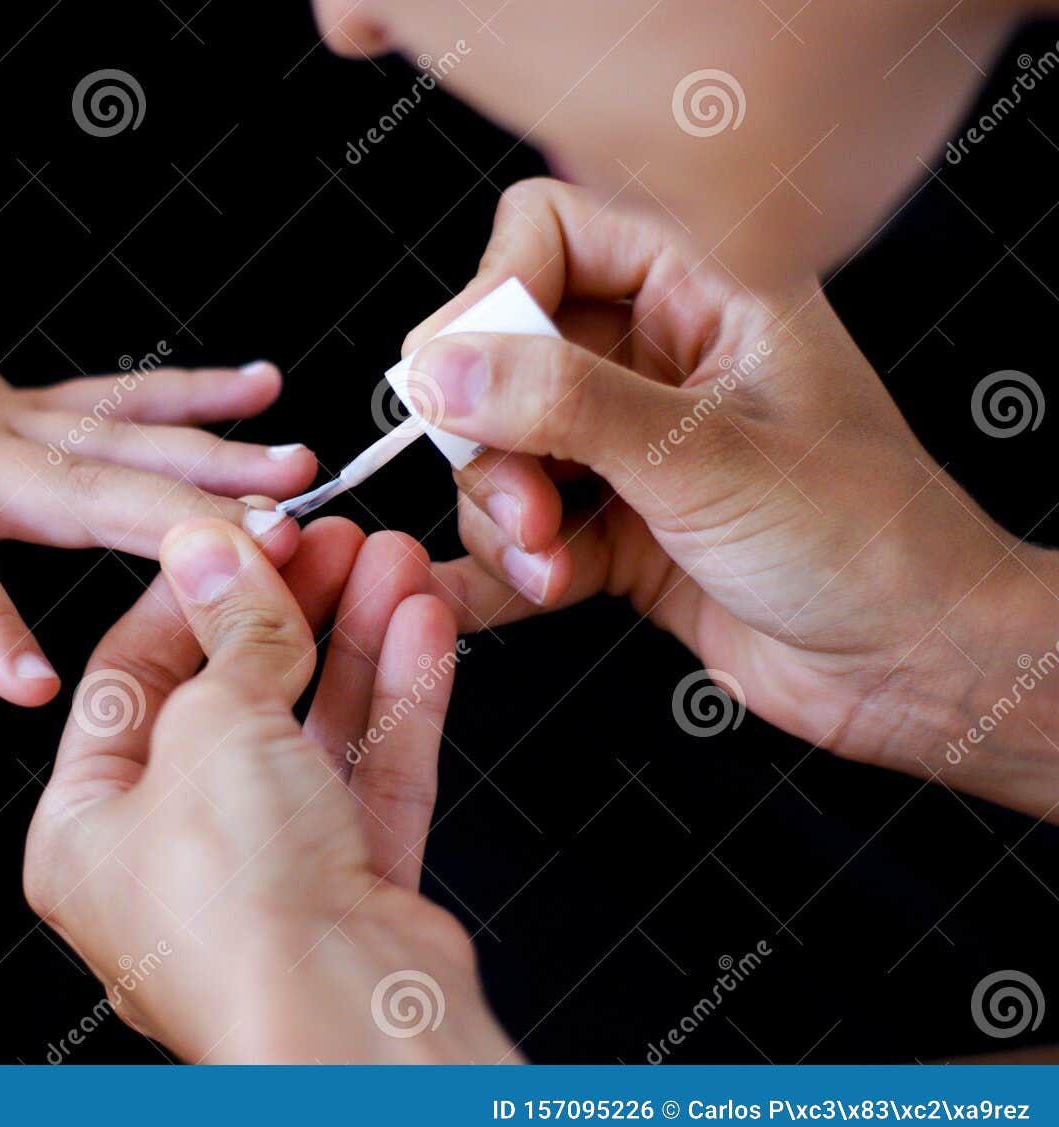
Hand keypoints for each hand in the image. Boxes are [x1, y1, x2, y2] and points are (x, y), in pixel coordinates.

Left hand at [0, 210, 314, 703]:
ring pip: (114, 442)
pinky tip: (260, 388)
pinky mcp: (13, 403)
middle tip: (268, 544)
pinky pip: (108, 400)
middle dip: (175, 521)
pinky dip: (184, 396)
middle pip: (72, 490)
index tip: (38, 688)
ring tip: (298, 472)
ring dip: (211, 459)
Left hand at [23, 518, 515, 1061]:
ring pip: (311, 732)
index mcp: (89, 832)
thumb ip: (228, 635)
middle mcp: (173, 859)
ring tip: (390, 559)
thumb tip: (213, 552)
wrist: (344, 1025)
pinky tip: (420, 625)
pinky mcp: (350, 891)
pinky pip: (369, 774)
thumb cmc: (237, 912)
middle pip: (230, 701)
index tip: (238, 538)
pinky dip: (396, 698)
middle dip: (287, 610)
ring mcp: (267, 877)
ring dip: (353, 640)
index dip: (187, 599)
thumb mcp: (213, 730)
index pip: (130, 682)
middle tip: (328, 537)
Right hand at [408, 179, 1056, 816]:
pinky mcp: (616, 526)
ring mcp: (632, 444)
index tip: (464, 384)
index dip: (493, 297)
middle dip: (495, 440)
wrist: (912, 666)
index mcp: (704, 287)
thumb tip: (441, 369)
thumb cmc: (865, 540)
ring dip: (502, 516)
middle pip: (502, 354)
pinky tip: (490, 598)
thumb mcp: (704, 457)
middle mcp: (658, 355)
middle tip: (527, 508)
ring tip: (550, 569)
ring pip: (501, 448)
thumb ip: (564, 404)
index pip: (549, 234)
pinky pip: (522, 528)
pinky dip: (503, 566)